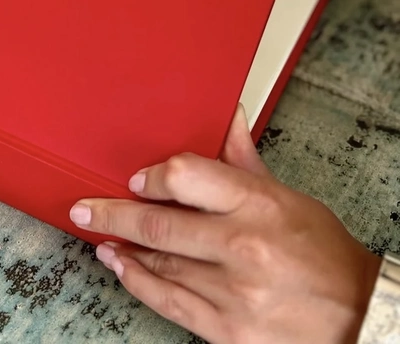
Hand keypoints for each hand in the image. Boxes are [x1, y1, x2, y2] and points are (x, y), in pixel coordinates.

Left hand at [70, 107, 379, 343]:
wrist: (356, 317)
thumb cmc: (323, 253)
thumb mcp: (288, 196)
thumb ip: (244, 161)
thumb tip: (228, 117)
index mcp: (259, 205)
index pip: (187, 176)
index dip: (153, 176)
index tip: (135, 179)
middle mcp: (243, 247)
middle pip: (159, 225)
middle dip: (113, 214)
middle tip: (84, 208)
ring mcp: (233, 293)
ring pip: (159, 263)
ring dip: (122, 248)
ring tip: (99, 234)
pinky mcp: (227, 330)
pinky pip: (169, 302)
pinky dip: (138, 282)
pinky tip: (122, 268)